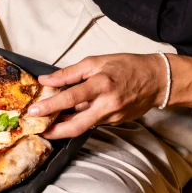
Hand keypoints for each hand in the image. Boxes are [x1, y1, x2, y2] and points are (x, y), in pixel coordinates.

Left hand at [27, 53, 166, 138]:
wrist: (157, 80)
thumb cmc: (127, 66)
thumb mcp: (97, 61)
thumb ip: (70, 73)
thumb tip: (47, 80)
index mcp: (102, 84)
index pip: (71, 97)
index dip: (51, 105)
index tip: (34, 111)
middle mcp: (107, 104)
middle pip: (76, 125)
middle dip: (55, 131)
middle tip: (38, 130)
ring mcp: (112, 116)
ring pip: (83, 125)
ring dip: (65, 125)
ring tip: (49, 121)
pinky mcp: (116, 122)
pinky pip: (93, 122)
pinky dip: (79, 119)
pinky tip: (69, 115)